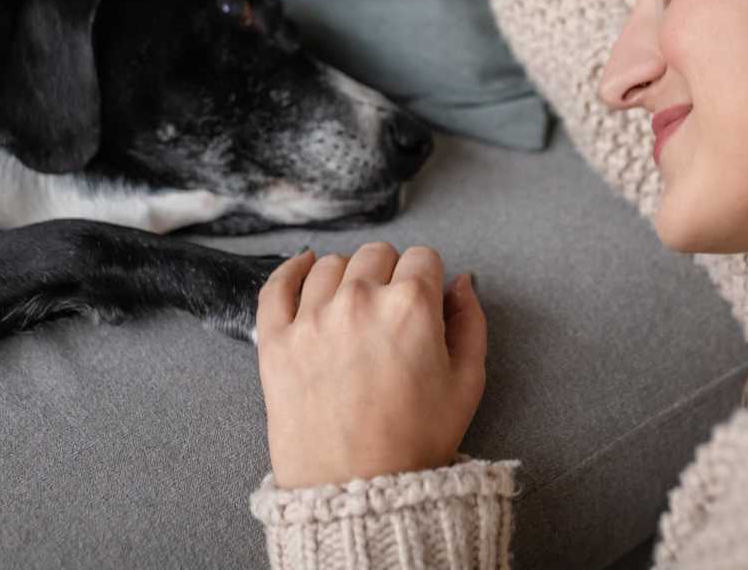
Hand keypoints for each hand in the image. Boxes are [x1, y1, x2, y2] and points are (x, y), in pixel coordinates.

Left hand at [256, 241, 486, 489]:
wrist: (357, 492)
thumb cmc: (414, 442)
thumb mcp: (467, 383)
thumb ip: (470, 322)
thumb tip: (462, 283)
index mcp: (410, 306)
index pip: (423, 257)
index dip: (428, 278)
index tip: (422, 298)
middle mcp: (360, 300)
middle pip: (377, 254)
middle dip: (390, 273)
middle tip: (389, 308)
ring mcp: (313, 317)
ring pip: (331, 264)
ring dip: (347, 276)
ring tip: (352, 306)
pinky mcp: (276, 339)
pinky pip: (277, 285)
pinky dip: (290, 270)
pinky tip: (303, 267)